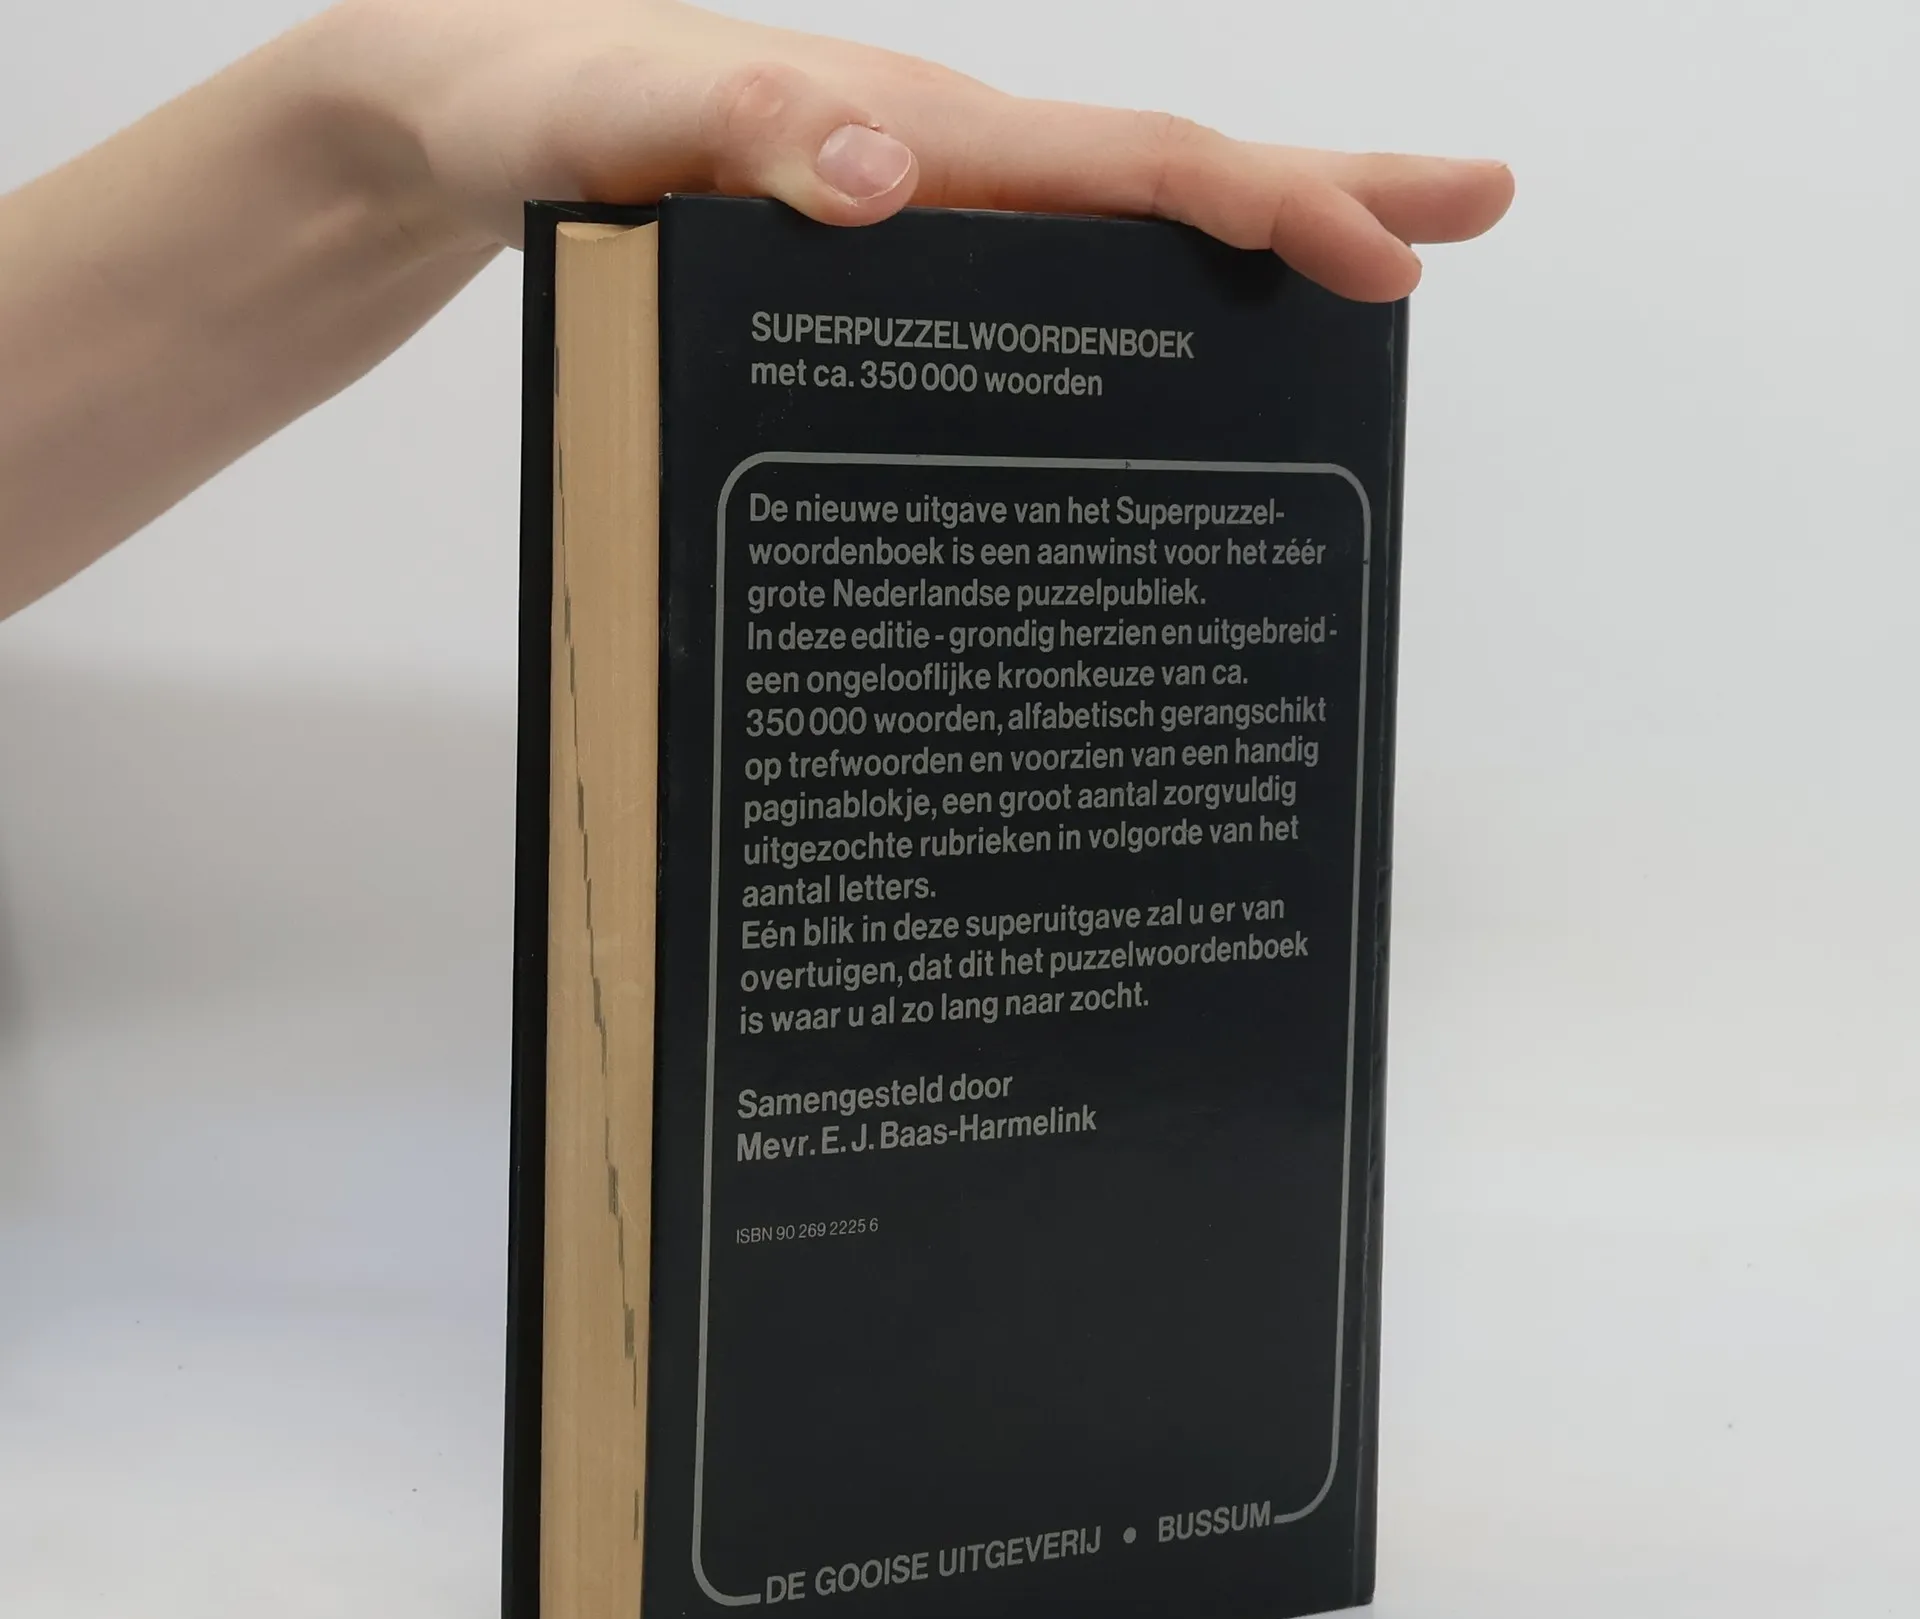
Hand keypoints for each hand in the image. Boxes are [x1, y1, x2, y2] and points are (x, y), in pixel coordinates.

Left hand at [317, 0, 1512, 299]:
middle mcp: (944, 166)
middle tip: (1469, 223)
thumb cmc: (539, 107)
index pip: (1127, 162)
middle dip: (1320, 198)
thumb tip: (891, 180)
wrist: (471, 111)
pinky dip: (1129, 306)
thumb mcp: (620, 126)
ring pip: (1110, 234)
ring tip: (1363, 296)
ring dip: (1243, 256)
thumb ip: (742, 135)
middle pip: (1161, 180)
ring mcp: (922, 217)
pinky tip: (1162, 362)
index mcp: (919, 131)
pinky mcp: (881, 265)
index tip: (1383, 256)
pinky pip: (1034, 284)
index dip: (1263, 204)